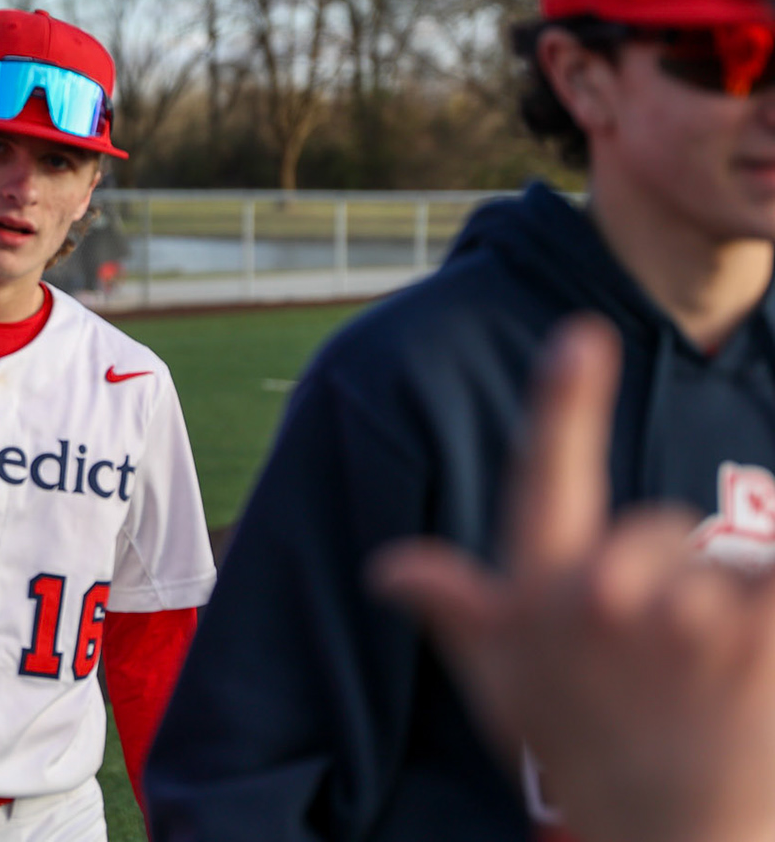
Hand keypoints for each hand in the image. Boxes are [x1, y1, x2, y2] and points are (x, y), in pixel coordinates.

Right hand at [372, 317, 774, 841]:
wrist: (675, 838)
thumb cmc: (588, 755)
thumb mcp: (505, 689)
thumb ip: (456, 611)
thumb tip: (389, 567)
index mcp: (542, 594)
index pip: (544, 478)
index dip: (561, 401)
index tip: (580, 335)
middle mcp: (607, 597)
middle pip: (659, 531)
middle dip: (669, 580)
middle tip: (663, 665)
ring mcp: (691, 618)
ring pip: (724, 563)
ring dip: (731, 611)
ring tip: (716, 683)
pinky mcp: (763, 636)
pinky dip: (772, 611)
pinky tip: (757, 662)